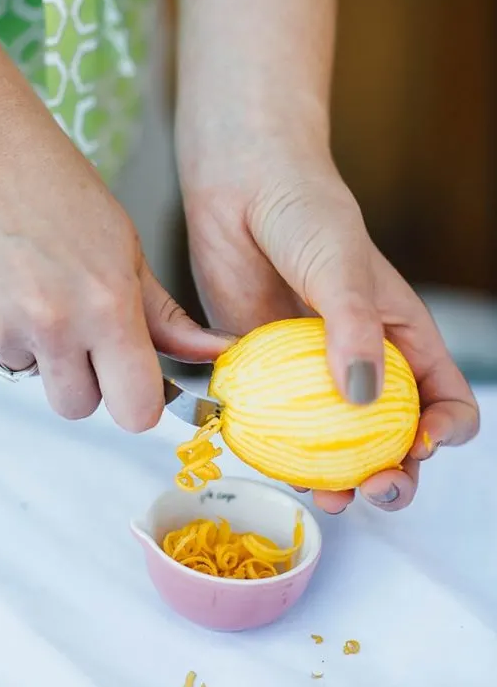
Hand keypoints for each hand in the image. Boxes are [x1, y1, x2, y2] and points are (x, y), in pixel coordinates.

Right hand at [0, 56, 228, 428]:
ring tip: (33, 283)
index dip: (136, 402)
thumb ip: (166, 315)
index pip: (135, 410)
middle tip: (78, 329)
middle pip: (77, 408)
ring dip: (37, 347)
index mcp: (107, 306)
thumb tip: (217, 351)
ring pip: (31, 374)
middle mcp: (53, 323)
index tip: (132, 385)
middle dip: (83, 381)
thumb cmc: (58, 186)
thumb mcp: (126, 247)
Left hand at [179, 119, 478, 512]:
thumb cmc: (306, 215)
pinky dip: (279, 454)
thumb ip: (354, 328)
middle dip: (395, 474)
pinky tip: (271, 464)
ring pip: (334, 446)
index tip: (422, 443)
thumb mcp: (342, 266)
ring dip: (337, 479)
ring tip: (326, 496)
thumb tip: (364, 399)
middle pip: (393, 438)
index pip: (443, 400)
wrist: (242, 189)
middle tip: (374, 488)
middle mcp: (361, 364)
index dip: (444, 431)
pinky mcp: (263, 375)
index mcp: (401, 339)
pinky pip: (277, 427)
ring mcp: (310, 374)